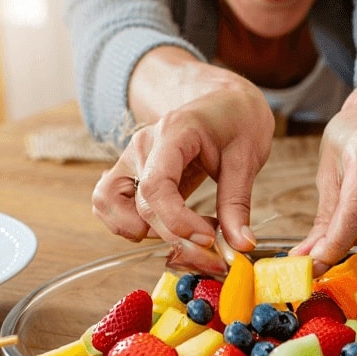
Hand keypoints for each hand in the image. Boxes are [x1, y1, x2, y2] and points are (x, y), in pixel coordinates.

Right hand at [91, 79, 273, 251]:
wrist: (224, 102)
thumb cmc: (236, 121)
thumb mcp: (247, 158)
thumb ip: (238, 203)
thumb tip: (240, 245)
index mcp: (172, 133)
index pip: (156, 186)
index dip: (177, 222)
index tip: (208, 239)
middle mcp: (142, 146)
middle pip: (141, 206)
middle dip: (176, 239)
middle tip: (213, 254)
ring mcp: (131, 159)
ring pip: (109, 206)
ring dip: (144, 232)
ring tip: (186, 236)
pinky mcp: (130, 173)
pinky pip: (110, 205)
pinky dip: (131, 225)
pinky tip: (170, 228)